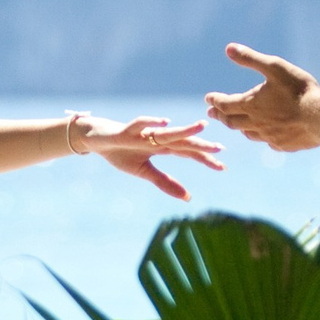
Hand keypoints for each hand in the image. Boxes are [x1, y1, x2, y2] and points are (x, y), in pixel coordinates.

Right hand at [80, 115, 222, 200]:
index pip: (188, 153)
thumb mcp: (144, 172)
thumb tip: (188, 197)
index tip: (223, 167)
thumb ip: (165, 183)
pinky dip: (152, 122)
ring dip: (183, 129)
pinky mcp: (128, 131)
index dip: (204, 159)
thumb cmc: (121, 153)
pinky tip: (165, 122)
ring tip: (202, 127)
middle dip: (201, 145)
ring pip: (167, 132)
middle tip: (220, 149)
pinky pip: (141, 124)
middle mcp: (157, 138)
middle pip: (182, 142)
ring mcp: (144, 133)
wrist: (96, 139)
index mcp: (163, 148)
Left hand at [204, 44, 319, 151]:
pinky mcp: (283, 145)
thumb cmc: (298, 89)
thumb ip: (251, 59)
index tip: (208, 98)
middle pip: (231, 121)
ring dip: (238, 127)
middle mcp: (256, 123)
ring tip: (235, 124)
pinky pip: (267, 142)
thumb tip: (229, 48)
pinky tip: (264, 136)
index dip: (215, 100)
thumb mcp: (274, 67)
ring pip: (248, 134)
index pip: (225, 104)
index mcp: (251, 104)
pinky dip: (261, 137)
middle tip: (212, 113)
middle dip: (221, 116)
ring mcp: (269, 136)